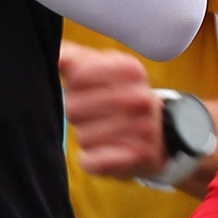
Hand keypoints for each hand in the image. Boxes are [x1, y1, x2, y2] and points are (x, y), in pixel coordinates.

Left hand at [59, 42, 166, 176]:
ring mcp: (141, 129)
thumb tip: (56, 55)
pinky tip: (105, 153)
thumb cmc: (122, 99)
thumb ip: (77, 60)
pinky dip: (91, 160)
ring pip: (82, 137)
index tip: (88, 90)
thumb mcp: (106, 71)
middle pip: (73, 107)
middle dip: (78, 114)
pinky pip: (92, 161)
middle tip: (97, 115)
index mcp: (129, 70)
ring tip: (106, 133)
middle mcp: (139, 97)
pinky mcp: (137, 158)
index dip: (73, 87)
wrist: (162, 137)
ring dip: (87, 138)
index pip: (77, 76)